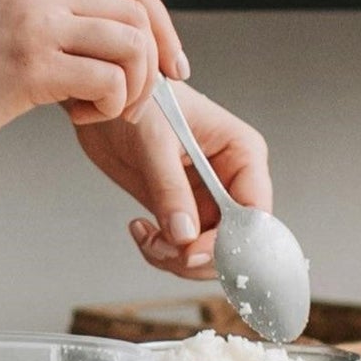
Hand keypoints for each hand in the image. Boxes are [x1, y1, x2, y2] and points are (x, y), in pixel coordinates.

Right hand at [0, 0, 173, 151]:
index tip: (169, 67)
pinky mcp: (29, 66)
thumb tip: (128, 44)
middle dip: (154, 64)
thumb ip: (62, 23)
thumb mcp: (15, 27)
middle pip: (140, 12)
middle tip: (135, 101)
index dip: (162, 25)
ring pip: (131, 44)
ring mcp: (35, 25)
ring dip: (134, 88)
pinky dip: (110, 107)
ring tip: (104, 109)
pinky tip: (77, 117)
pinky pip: (107, 81)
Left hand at [77, 80, 270, 280]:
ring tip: (148, 238)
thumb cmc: (139, 102)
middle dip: (201, 255)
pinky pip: (184, 249)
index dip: (233, 242)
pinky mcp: (182, 211)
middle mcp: (231, 180)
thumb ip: (170, 189)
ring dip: (178, 258)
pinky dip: (161, 252)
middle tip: (165, 249)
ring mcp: (208, 199)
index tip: (194, 254)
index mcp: (243, 154)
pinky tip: (140, 230)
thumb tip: (186, 236)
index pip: (255, 212)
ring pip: (211, 252)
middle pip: (238, 242)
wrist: (105, 104)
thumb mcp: (154, 141)